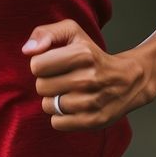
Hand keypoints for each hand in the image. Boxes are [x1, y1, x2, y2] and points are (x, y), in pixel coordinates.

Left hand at [22, 19, 149, 131]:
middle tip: (64, 78)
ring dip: (54, 99)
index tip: (55, 63)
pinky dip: (61, 116)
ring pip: (47, 106)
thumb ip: (46, 33)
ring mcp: (91, 102)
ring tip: (71, 91)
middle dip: (48, 82)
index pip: (37, 65)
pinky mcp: (93, 121)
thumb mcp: (73, 33)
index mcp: (83, 53)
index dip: (42, 64)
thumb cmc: (92, 55)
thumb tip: (27, 50)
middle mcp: (88, 78)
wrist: (128, 80)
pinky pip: (57, 123)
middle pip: (40, 87)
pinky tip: (74, 106)